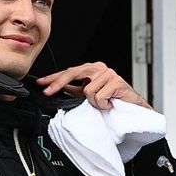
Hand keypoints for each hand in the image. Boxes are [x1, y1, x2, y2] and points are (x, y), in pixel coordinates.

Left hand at [36, 62, 151, 109]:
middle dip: (58, 84)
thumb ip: (76, 90)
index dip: (54, 78)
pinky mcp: (116, 81)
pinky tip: (110, 103)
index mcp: (92, 69)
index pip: (70, 71)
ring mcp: (108, 73)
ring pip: (87, 90)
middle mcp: (99, 68)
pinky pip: (98, 96)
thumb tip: (60, 89)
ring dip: (94, 102)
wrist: (133, 108)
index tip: (42, 83)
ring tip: (103, 104)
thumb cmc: (113, 100)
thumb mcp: (90, 95)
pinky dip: (102, 104)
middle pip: (73, 73)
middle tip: (48, 92)